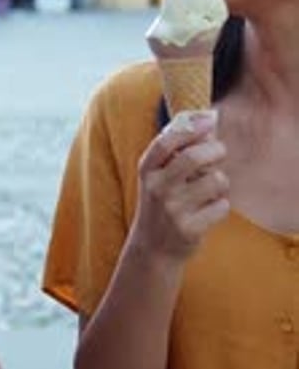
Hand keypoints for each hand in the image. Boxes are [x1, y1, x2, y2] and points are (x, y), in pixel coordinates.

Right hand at [135, 110, 228, 260]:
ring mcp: (173, 210)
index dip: (191, 127)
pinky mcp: (189, 230)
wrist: (152, 249)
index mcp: (147, 170)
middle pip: (193, 157)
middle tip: (220, 152)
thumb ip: (177, 148)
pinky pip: (222, 206)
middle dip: (215, 150)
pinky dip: (221, 205)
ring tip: (212, 188)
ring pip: (215, 181)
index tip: (209, 120)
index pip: (166, 142)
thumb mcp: (158, 175)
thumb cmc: (161, 202)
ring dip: (221, 181)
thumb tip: (209, 119)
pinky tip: (209, 210)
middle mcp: (157, 188)